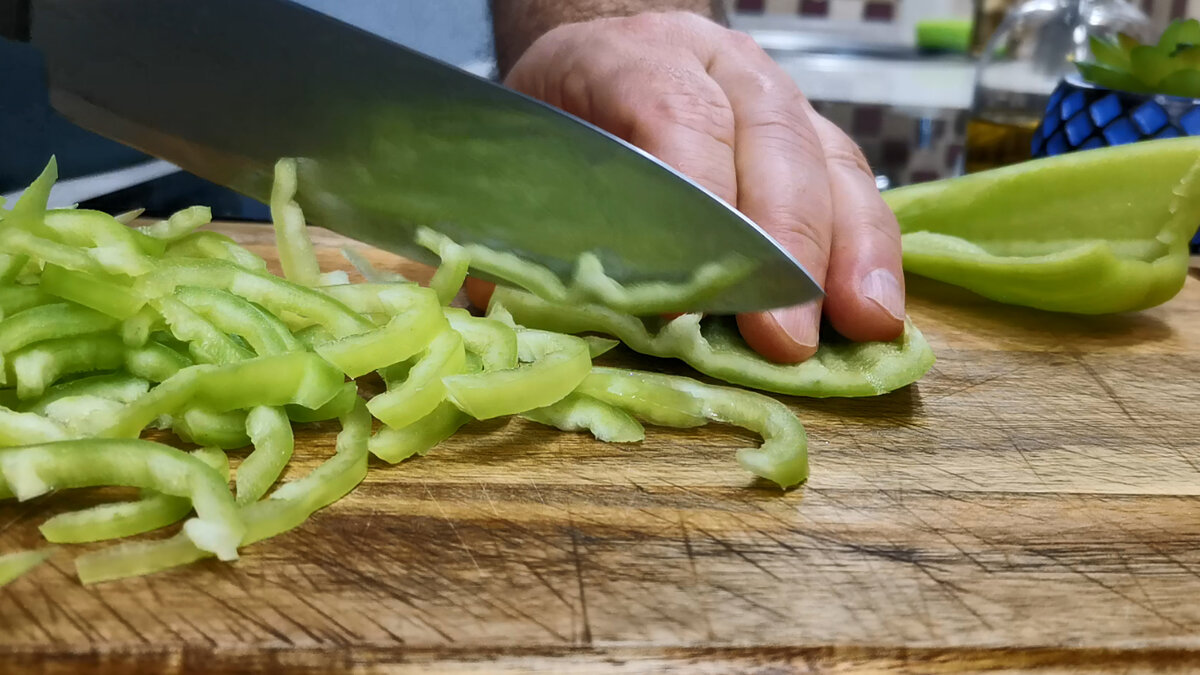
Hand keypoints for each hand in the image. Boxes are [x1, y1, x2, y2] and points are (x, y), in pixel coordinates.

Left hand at [467, 11, 904, 362]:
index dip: (689, 205)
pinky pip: (856, 187)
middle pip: (770, 141)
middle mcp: (718, 65)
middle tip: (783, 337)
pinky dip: (870, 251)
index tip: (685, 296)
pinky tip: (876, 310)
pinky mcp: (813, 139)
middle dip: (781, 245)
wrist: (603, 71)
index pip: (674, 116)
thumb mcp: (517, 161)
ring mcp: (776, 98)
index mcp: (629, 56)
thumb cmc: (557, 129)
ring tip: (863, 326)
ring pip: (831, 161)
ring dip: (849, 252)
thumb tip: (515, 318)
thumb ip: (516, 231)